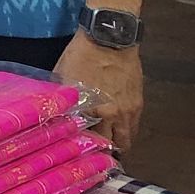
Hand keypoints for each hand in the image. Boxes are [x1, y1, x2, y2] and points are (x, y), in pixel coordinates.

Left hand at [56, 32, 142, 150]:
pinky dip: (127, 131)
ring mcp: (129, 109)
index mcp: (93, 110)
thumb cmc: (82, 55)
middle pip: (112, 145)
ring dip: (118, 144)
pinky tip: (118, 130)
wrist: (110, 37)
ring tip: (109, 148)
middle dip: (104, 152)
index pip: (90, 140)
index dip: (85, 150)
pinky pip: (134, 125)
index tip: (80, 156)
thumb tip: (56, 114)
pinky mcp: (138, 102)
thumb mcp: (64, 77)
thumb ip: (63, 100)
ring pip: (127, 138)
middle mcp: (114, 114)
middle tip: (96, 156)